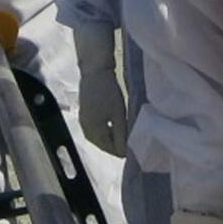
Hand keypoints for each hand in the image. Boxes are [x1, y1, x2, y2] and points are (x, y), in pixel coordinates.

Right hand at [73, 24, 127, 157]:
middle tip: (135, 141)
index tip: (138, 147)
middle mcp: (86, 131)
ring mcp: (84, 122)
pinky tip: (117, 125)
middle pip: (104, 145)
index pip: (110, 150)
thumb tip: (124, 153)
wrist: (95, 71)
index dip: (124, 151)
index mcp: (93, 133)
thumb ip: (121, 134)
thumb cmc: (108, 92)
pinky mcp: (85, 114)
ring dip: (113, 138)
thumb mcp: (118, 114)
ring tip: (128, 134)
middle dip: (118, 145)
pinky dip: (107, 130)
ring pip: (101, 137)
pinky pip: (97, 129)